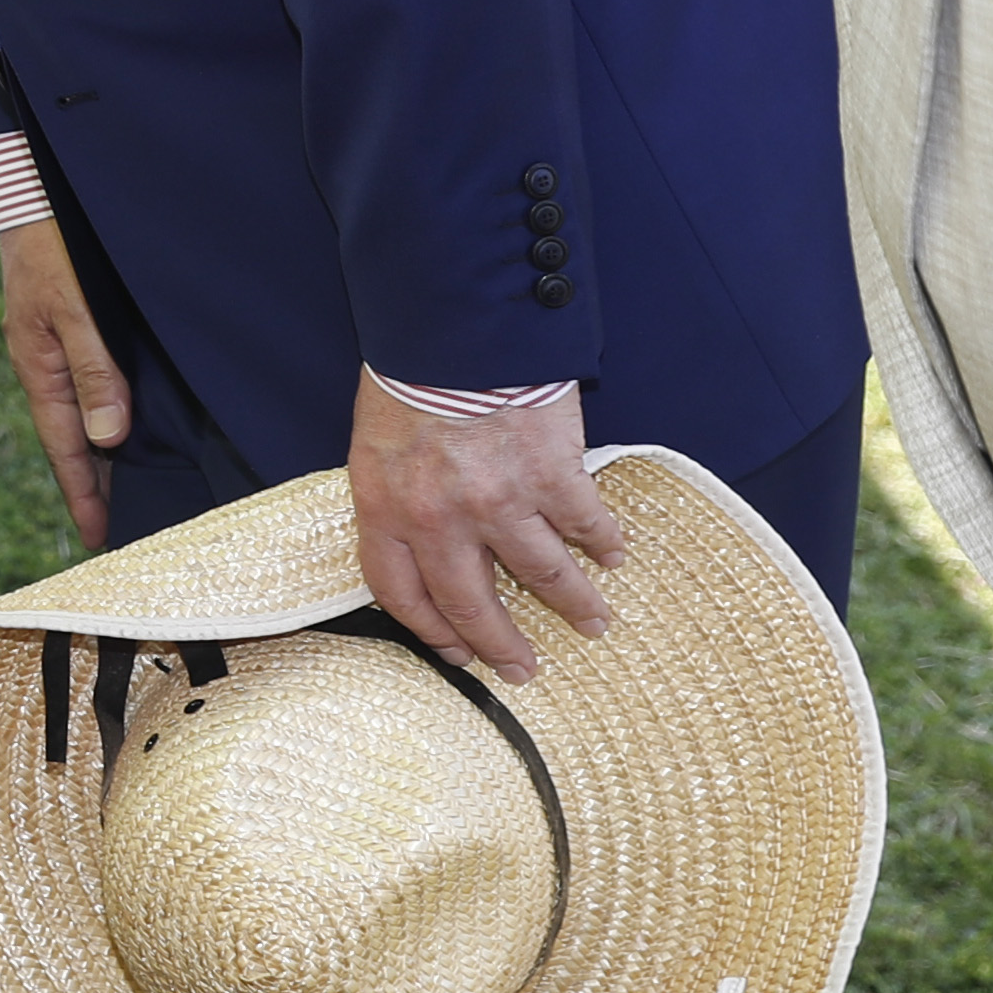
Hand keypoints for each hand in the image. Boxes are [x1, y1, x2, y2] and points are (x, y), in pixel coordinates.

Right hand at [0, 217, 126, 547]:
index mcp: (38, 365)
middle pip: (70, 438)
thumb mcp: (75, 308)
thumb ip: (93, 369)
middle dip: (91, 484)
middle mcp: (44, 363)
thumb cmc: (53, 244)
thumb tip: (107, 437)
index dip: (83, 493)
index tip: (99, 538)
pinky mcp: (68, 327)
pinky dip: (104, 416)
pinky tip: (124, 426)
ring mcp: (54, 345)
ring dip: (100, 453)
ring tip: (126, 492)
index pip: (63, 446)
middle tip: (120, 528)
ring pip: (81, 413)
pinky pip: (87, 386)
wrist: (33, 188)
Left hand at [342, 372, 624, 684]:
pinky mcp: (550, 475)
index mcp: (385, 509)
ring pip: (544, 575)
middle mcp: (439, 518)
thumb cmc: (410, 375)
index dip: (432, 632)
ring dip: (574, 604)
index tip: (458, 655)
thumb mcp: (377, 445)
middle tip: (524, 669)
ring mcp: (499, 501)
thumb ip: (397, 498)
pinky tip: (615, 556)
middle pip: (472, 604)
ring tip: (594, 623)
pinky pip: (585, 524)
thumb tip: (426, 543)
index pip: (401, 594)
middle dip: (502, 646)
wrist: (455, 323)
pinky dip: (604, 544)